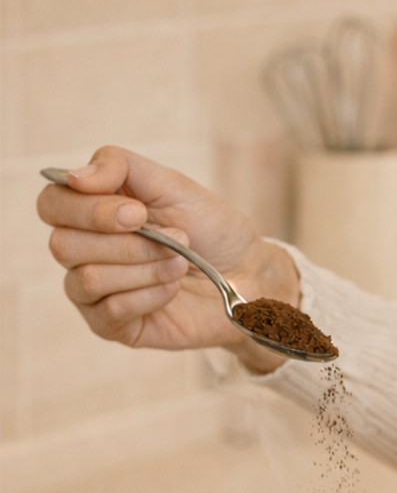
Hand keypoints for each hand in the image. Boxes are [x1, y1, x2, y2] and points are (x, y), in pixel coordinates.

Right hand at [36, 146, 299, 372]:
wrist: (249, 275)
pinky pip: (110, 310)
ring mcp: (94, 292)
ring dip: (144, 268)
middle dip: (128, 243)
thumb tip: (72, 177)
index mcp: (90, 210)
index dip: (90, 210)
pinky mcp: (113, 326)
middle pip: (63, 245)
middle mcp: (82, 250)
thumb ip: (120, 166)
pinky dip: (150, 295)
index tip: (139, 213)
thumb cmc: (210, 229)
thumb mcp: (171, 184)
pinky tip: (174, 290)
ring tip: (181, 264)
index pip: (52, 205)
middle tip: (177, 240)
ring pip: (87, 278)